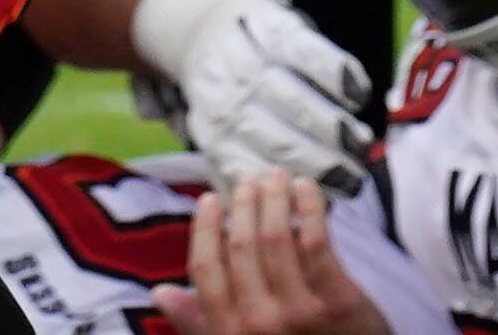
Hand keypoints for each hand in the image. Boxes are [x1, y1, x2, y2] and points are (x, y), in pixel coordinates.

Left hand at [134, 0, 373, 189]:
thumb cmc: (226, 94)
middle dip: (322, 166)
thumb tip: (284, 221)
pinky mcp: (274, 28)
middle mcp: (227, 99)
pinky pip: (309, 54)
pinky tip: (357, 95)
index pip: (252, 171)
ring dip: (334, 127)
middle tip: (354, 181)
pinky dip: (336, 76)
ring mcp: (250, 61)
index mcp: (213, 133)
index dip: (290, 192)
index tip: (325, 204)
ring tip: (360, 144)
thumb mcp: (220, 133)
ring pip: (296, 101)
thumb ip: (243, 171)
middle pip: (280, 141)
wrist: (203, 24)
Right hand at [163, 172, 390, 334]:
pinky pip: (316, 242)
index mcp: (228, 331)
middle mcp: (258, 321)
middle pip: (242, 247)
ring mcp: (299, 311)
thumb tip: (160, 293)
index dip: (205, 228)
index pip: (205, 270)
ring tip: (277, 178)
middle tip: (249, 181)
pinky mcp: (337, 300)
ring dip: (275, 198)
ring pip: (277, 238)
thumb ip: (200, 321)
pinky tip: (306, 187)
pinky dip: (310, 207)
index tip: (210, 199)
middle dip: (243, 206)